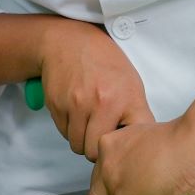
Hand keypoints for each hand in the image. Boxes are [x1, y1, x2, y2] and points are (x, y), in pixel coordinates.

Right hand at [37, 20, 152, 160]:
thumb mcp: (131, 83)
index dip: (127, 147)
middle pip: (96, 152)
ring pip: (77, 145)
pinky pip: (63, 132)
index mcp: (127, 98)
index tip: (124, 143)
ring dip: (81, 139)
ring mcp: (77, 104)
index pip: (130, 141)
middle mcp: (102, 103)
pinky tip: (75, 110)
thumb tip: (137, 145)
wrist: (70, 42)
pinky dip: (69, 127)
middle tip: (100, 133)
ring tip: (88, 120)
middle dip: (97, 148)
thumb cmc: (104, 63)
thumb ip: (135, 114)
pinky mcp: (57, 105)